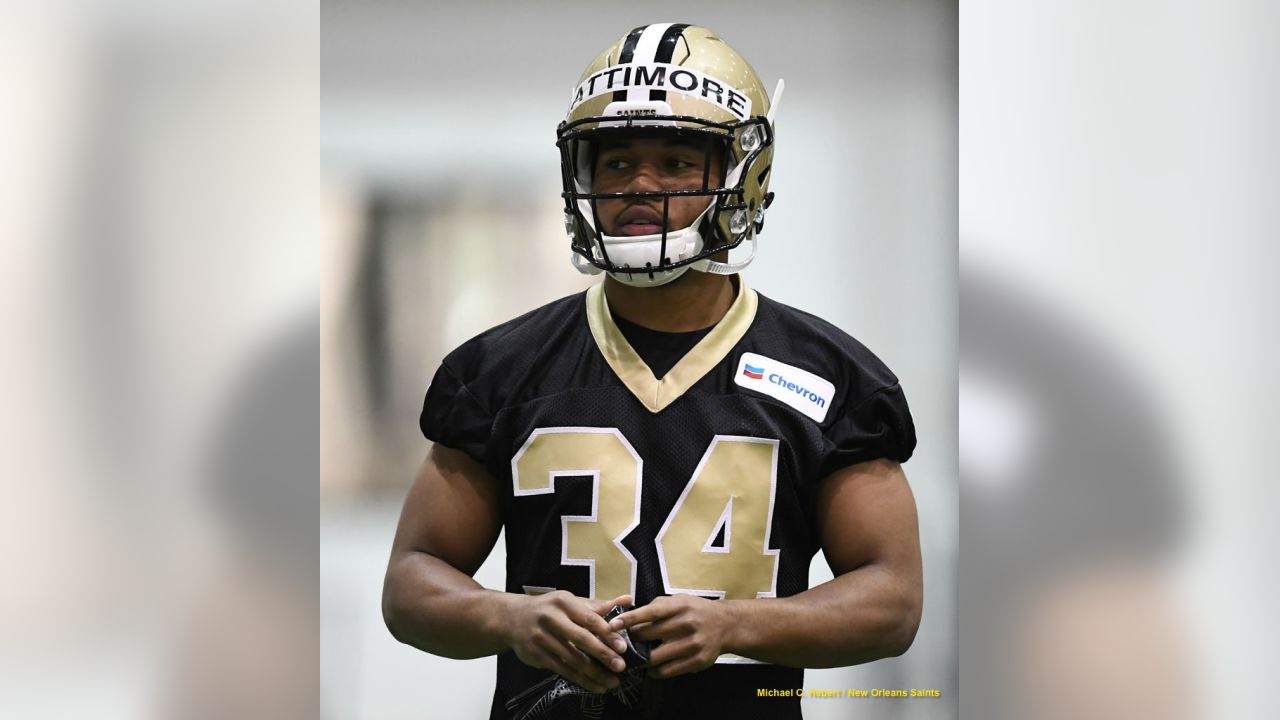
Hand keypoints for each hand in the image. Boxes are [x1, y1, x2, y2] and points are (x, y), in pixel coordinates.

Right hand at [504, 591, 632, 692]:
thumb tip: (628, 599)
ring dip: (594, 673)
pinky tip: (595, 685)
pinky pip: (562, 670)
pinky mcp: (536, 656)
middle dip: (603, 654)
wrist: (513, 618)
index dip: (607, 633)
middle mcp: (550, 619)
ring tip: (611, 681)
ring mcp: (541, 638)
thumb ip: (599, 605)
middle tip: (620, 667)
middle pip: (581, 639)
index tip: (623, 647)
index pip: (589, 619)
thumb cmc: (550, 609)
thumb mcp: (571, 602)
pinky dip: (580, 680)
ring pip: (572, 659)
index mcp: (563, 602)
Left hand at [608, 594, 734, 678]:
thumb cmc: (696, 611)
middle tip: (624, 644)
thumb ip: (658, 607)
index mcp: (679, 606)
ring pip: (655, 657)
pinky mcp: (697, 661)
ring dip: (642, 659)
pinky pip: (667, 671)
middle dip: (633, 641)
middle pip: (649, 636)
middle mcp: (686, 624)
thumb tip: (630, 616)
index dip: (629, 619)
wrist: (726, 625)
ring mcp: (692, 644)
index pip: (650, 612)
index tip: (612, 625)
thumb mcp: (679, 601)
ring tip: (637, 658)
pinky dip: (655, 671)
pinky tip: (653, 667)